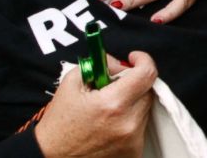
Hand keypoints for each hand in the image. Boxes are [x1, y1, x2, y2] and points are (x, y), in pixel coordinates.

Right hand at [34, 51, 155, 157]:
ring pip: (144, 110)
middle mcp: (127, 123)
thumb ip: (99, 64)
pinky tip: (110, 124)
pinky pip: (140, 128)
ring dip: (131, 103)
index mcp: (113, 103)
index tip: (134, 58)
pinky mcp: (132, 153)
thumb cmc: (59, 123)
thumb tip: (120, 62)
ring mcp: (131, 141)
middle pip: (147, 91)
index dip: (143, 60)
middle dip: (134, 83)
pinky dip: (129, 121)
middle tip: (114, 86)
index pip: (147, 74)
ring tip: (107, 110)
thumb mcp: (72, 83)